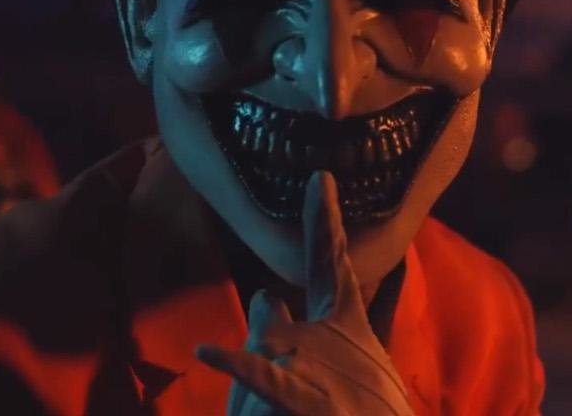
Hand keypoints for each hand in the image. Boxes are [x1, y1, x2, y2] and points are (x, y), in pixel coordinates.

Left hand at [196, 171, 414, 415]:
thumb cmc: (366, 411)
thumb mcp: (346, 363)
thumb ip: (296, 327)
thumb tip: (264, 295)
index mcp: (347, 326)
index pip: (331, 263)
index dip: (324, 221)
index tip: (318, 178)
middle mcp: (331, 339)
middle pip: (270, 315)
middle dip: (265, 336)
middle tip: (286, 365)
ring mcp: (318, 369)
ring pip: (263, 347)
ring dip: (254, 380)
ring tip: (275, 409)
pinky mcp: (309, 401)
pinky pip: (265, 376)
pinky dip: (236, 363)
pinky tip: (206, 349)